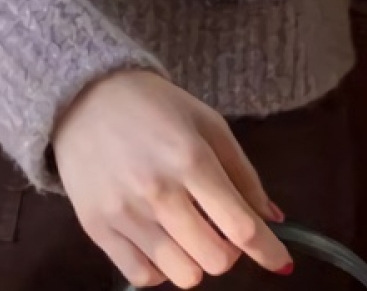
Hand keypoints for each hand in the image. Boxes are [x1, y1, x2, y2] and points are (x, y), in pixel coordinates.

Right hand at [53, 71, 292, 288]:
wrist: (86, 95)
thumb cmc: (154, 106)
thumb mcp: (207, 123)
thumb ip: (242, 173)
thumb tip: (273, 220)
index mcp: (190, 159)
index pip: (240, 226)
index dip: (268, 251)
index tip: (281, 262)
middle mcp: (158, 191)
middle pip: (215, 260)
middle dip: (227, 250)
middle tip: (218, 228)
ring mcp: (125, 214)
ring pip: (183, 276)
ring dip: (194, 260)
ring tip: (186, 231)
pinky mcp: (97, 228)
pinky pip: (143, 277)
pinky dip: (160, 267)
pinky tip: (159, 238)